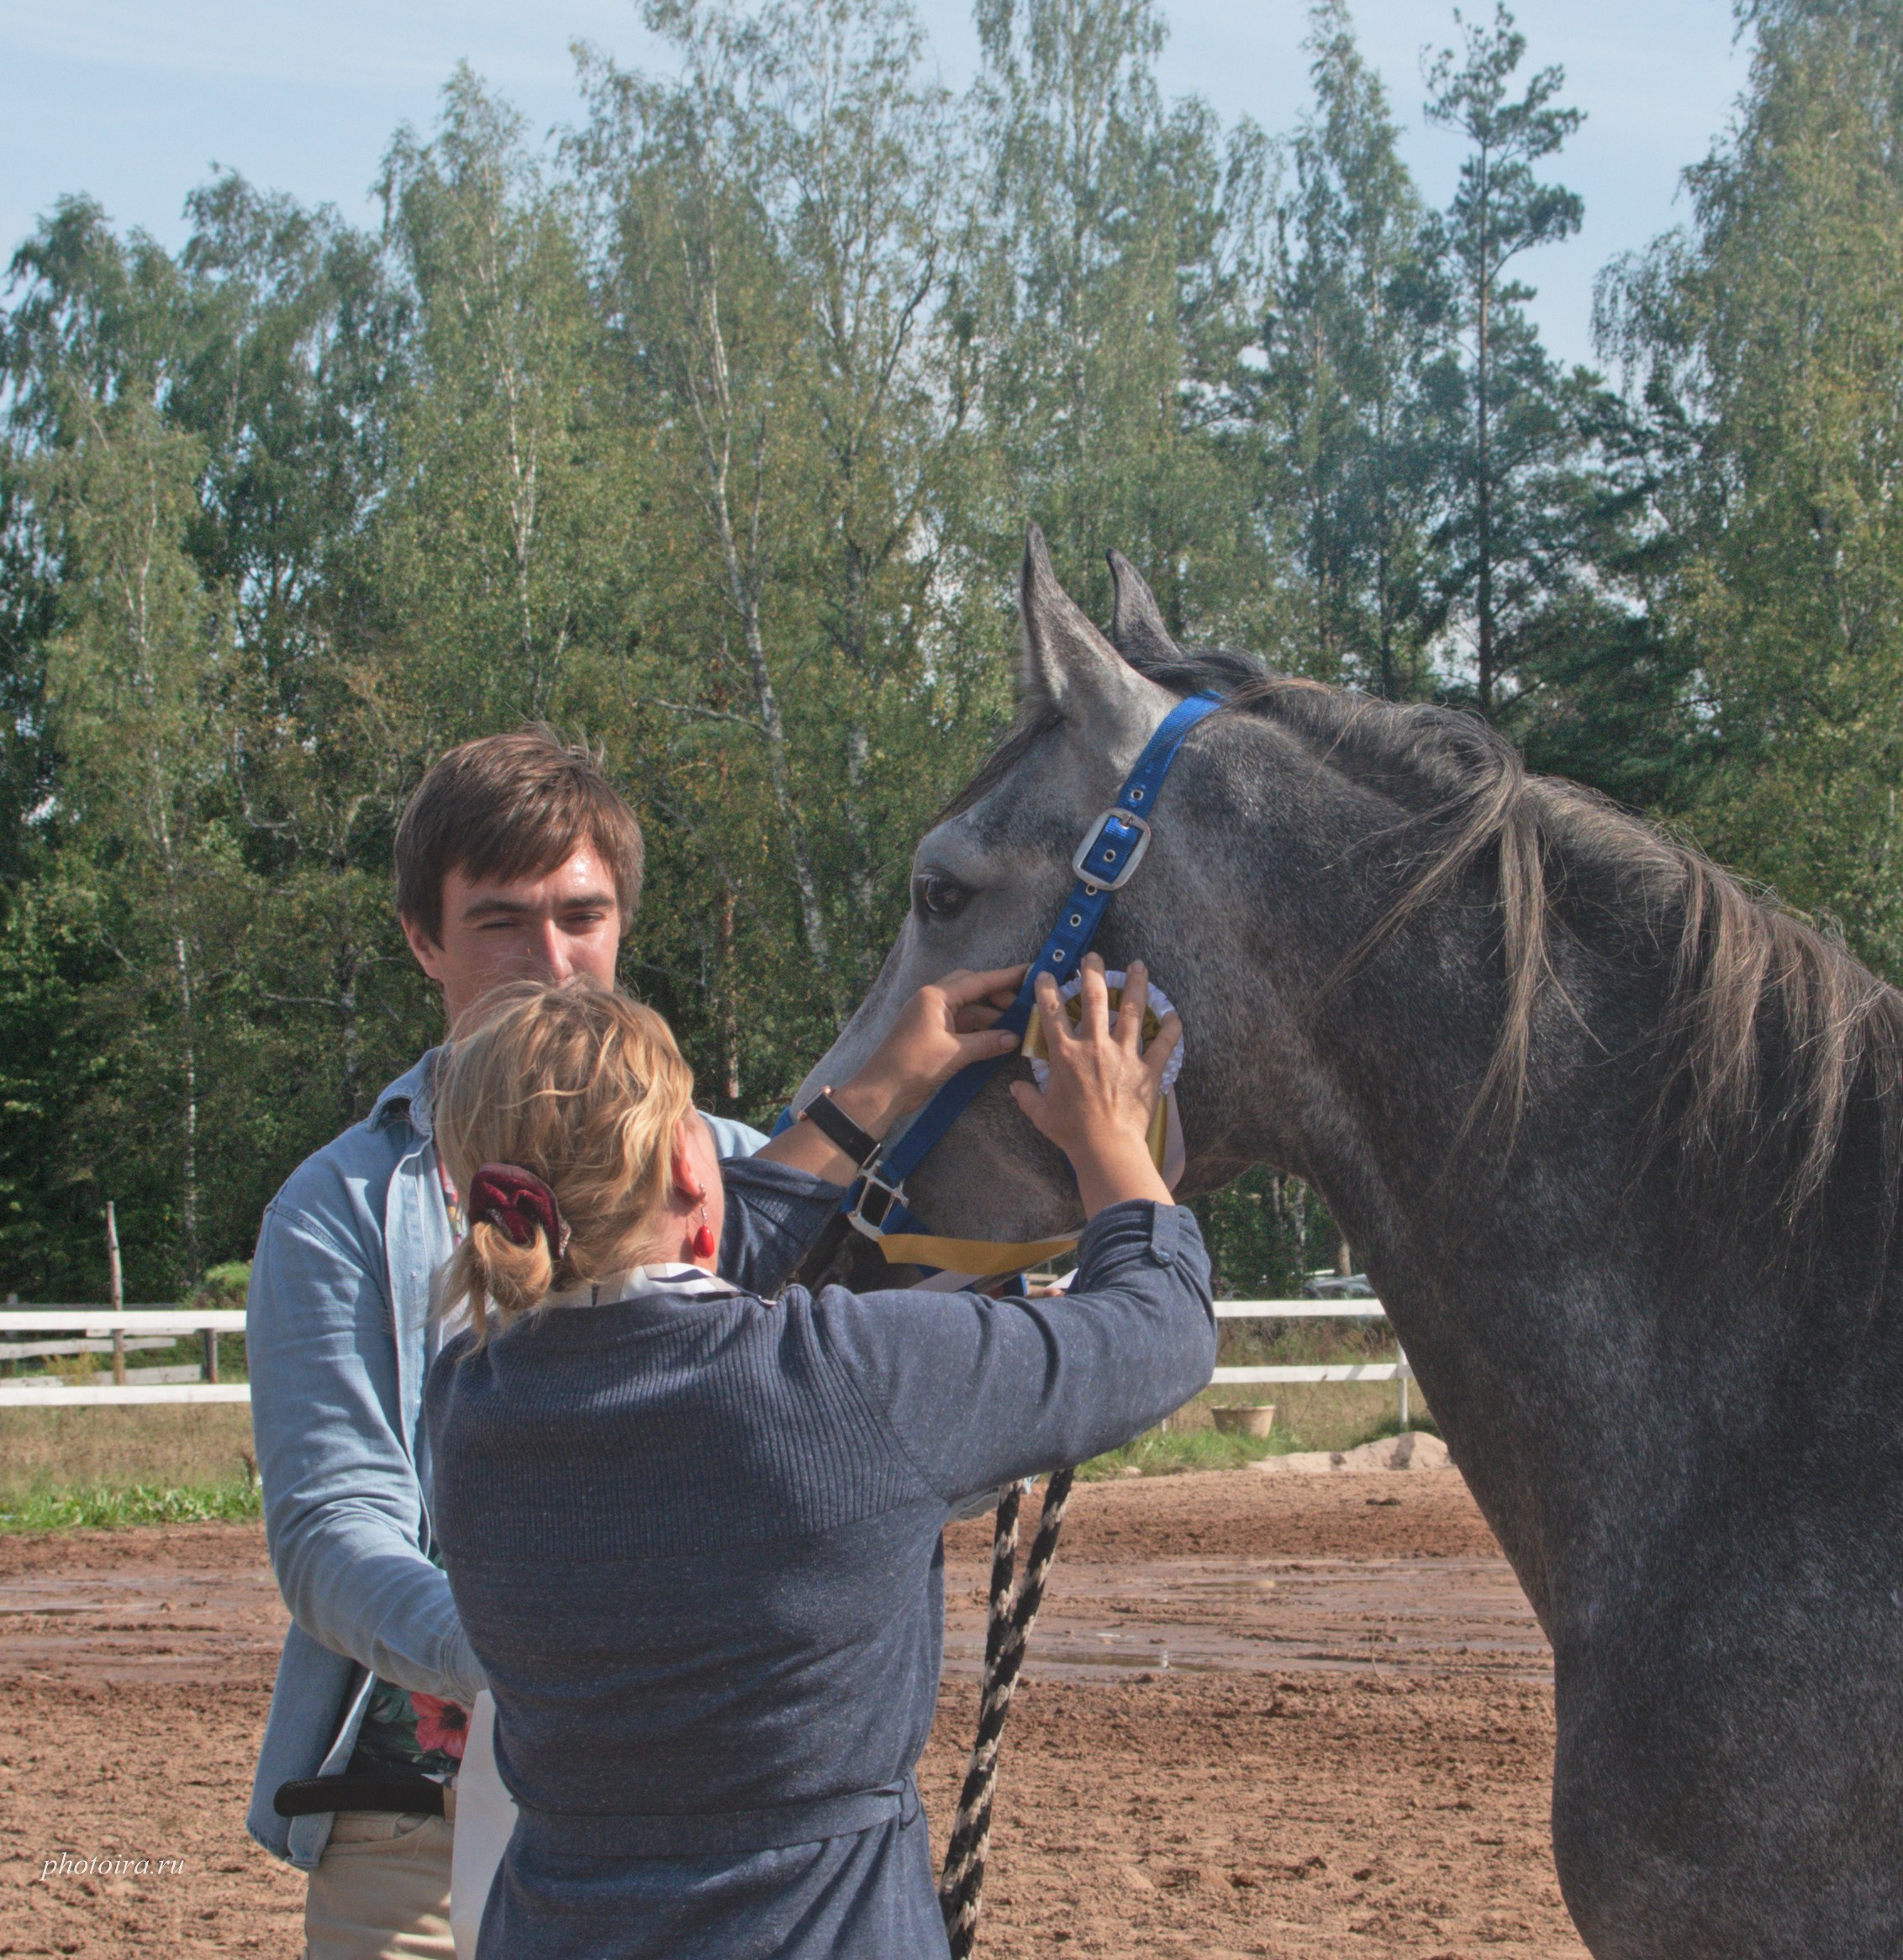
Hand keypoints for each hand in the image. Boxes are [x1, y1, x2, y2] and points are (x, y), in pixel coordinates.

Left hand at [839, 966, 1027, 1132]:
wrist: (882, 1091)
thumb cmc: (913, 1065)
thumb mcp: (954, 1053)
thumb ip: (987, 1043)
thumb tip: (1014, 1038)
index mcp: (935, 997)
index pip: (977, 981)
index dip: (1005, 977)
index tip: (1029, 973)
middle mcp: (934, 1001)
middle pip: (972, 989)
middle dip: (998, 996)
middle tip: (1024, 1006)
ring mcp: (933, 1019)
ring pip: (969, 1010)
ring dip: (991, 1017)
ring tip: (1017, 1025)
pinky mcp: (934, 1036)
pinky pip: (963, 1026)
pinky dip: (980, 1031)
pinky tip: (999, 1039)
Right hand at [1009, 954, 1178, 1215]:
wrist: (1107, 1147)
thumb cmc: (1072, 1132)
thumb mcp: (1041, 1114)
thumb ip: (1027, 1097)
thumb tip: (1015, 1088)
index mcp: (1066, 1054)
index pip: (1051, 1011)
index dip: (1047, 988)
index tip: (1047, 974)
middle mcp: (1095, 1046)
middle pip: (1094, 998)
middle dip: (1093, 972)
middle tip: (1094, 956)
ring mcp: (1124, 1054)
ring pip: (1132, 1010)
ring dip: (1135, 985)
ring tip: (1138, 965)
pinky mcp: (1148, 1069)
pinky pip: (1163, 1043)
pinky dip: (1170, 1027)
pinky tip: (1173, 1014)